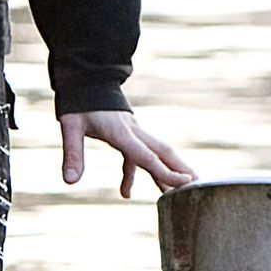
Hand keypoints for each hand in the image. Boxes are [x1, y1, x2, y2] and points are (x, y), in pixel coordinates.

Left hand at [60, 109, 194, 199]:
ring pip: (156, 153)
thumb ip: (73, 154)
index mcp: (122, 132)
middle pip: (164, 153)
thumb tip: (70, 181)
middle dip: (182, 169)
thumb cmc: (78, 102)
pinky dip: (133, 174)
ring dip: (168, 171)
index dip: (166, 172)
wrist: (84, 77)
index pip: (148, 156)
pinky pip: (136, 156)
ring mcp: (132, 132)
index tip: (186, 183)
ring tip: (181, 191)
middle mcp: (133, 132)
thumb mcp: (70, 127)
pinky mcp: (125, 133)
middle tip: (201, 185)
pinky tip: (125, 192)